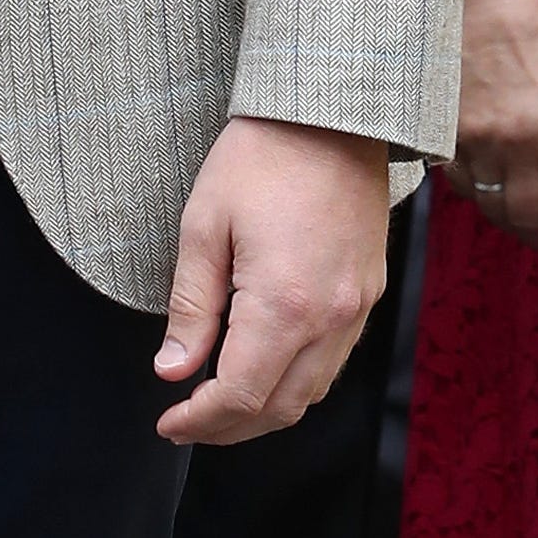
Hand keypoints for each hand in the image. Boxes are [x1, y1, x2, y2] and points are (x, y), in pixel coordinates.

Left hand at [155, 115, 388, 445]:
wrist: (333, 111)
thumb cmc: (262, 157)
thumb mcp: (204, 226)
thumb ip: (191, 307)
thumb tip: (173, 370)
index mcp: (284, 304)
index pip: (240, 397)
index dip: (199, 421)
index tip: (168, 421)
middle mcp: (330, 316)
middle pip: (280, 408)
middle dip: (228, 426)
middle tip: (187, 420)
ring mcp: (357, 306)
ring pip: (312, 392)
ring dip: (265, 409)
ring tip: (221, 400)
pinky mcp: (369, 291)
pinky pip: (335, 359)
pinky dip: (297, 379)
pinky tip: (266, 364)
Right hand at [447, 0, 537, 247]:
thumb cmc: (537, 35)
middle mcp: (524, 140)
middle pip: (529, 214)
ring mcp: (481, 138)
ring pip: (491, 202)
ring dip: (505, 218)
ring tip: (514, 220)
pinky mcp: (447, 132)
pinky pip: (461, 179)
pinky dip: (474, 191)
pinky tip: (483, 189)